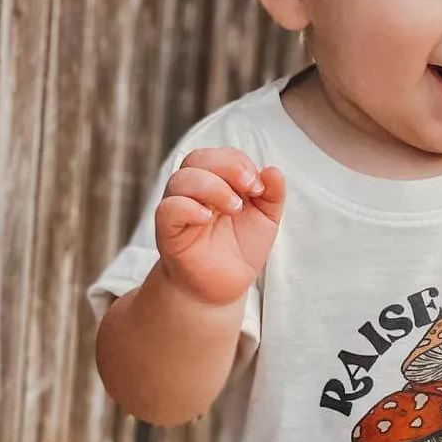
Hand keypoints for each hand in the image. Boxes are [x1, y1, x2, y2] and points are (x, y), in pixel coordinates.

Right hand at [153, 146, 285, 309]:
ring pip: (181, 180)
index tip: (259, 187)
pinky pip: (168, 208)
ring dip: (212, 187)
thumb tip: (273, 171)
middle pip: (197, 158)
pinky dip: (188, 207)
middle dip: (228, 167)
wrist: (224, 286)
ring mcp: (179, 210)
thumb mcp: (265, 219)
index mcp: (215, 182)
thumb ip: (272, 195)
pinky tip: (207, 218)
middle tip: (250, 189)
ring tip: (234, 208)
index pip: (220, 155)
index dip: (240, 163)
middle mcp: (193, 191)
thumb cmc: (240, 248)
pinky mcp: (169, 232)